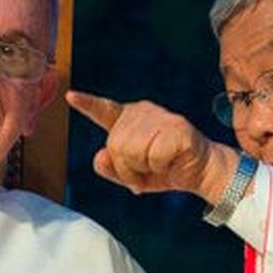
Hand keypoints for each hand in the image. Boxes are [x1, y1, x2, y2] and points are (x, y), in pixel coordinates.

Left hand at [67, 90, 238, 204]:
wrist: (202, 173)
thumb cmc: (167, 170)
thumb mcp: (133, 175)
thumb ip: (111, 169)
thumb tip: (100, 157)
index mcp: (130, 119)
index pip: (104, 111)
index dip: (87, 104)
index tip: (70, 96)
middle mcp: (143, 112)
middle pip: (114, 145)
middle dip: (127, 168)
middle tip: (146, 171)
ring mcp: (160, 118)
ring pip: (130, 151)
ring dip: (143, 169)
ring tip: (159, 166)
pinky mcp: (176, 129)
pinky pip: (152, 156)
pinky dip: (160, 167)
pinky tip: (171, 162)